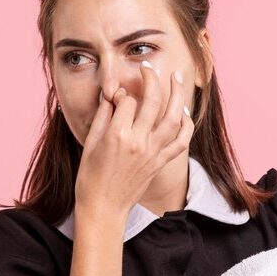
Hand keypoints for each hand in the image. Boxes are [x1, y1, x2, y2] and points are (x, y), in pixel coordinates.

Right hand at [74, 62, 193, 218]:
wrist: (103, 207)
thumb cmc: (90, 177)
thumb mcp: (90, 142)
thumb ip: (103, 115)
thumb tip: (111, 94)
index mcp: (117, 134)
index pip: (127, 100)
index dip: (121, 92)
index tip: (115, 95)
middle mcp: (138, 141)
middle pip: (153, 100)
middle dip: (151, 78)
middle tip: (147, 67)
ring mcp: (152, 152)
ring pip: (173, 117)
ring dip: (177, 94)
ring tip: (176, 77)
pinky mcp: (160, 162)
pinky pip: (181, 141)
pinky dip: (186, 125)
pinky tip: (184, 112)